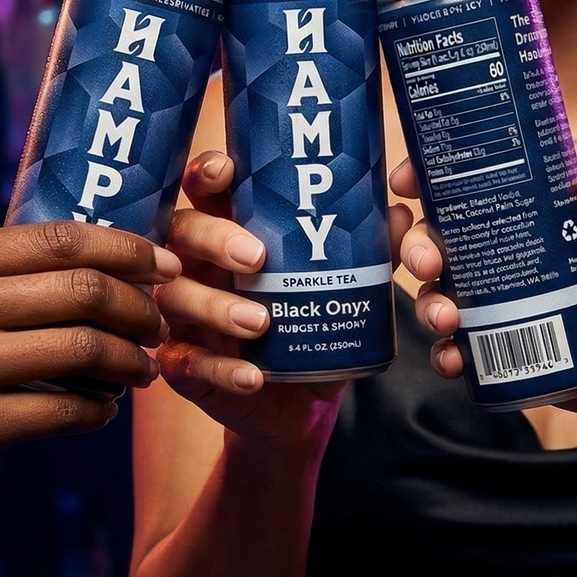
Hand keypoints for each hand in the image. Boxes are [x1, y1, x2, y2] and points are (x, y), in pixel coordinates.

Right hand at [0, 223, 175, 576]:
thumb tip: (89, 261)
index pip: (61, 238)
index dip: (127, 249)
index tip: (164, 263)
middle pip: (84, 290)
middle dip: (140, 308)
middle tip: (159, 323)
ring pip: (86, 350)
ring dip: (130, 362)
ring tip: (141, 371)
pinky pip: (65, 412)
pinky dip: (98, 412)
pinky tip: (102, 412)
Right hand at [153, 151, 410, 453]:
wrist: (300, 404)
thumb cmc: (311, 326)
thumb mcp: (342, 287)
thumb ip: (367, 250)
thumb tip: (401, 218)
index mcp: (227, 231)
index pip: (205, 189)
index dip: (208, 173)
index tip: (227, 172)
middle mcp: (196, 265)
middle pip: (182, 233)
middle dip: (215, 238)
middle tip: (257, 256)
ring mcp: (183, 316)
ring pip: (176, 297)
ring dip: (216, 306)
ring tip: (260, 322)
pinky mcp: (183, 365)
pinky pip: (185, 363)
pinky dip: (221, 369)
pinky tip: (252, 376)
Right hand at [399, 163, 576, 490]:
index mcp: (534, 222)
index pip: (472, 190)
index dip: (429, 179)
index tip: (407, 180)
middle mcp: (506, 260)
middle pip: (438, 241)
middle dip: (414, 245)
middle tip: (426, 259)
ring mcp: (499, 307)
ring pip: (438, 295)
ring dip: (427, 302)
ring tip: (446, 316)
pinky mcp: (501, 352)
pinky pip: (457, 352)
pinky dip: (446, 354)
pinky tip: (453, 358)